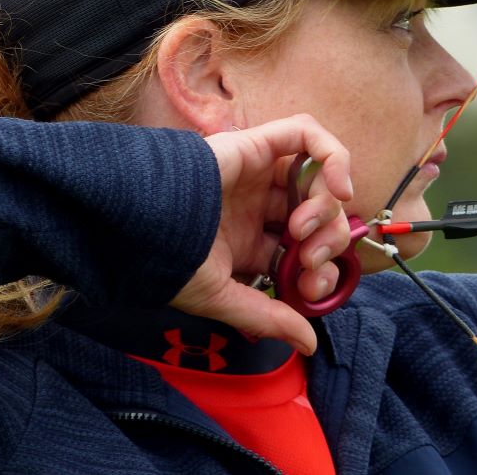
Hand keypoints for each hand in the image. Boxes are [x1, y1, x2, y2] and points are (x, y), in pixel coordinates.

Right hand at [170, 114, 352, 354]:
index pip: (302, 250)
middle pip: (317, 214)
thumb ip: (268, 317)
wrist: (140, 222)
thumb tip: (309, 343)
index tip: (312, 286)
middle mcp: (256, 204)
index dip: (320, 268)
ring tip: (303, 227)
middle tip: (310, 258)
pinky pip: (306, 133)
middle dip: (328, 240)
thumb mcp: (222, 297)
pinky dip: (332, 155)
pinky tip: (335, 186)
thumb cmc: (168, 259)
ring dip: (326, 205)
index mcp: (247, 240)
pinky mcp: (256, 144)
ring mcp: (258, 173)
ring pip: (316, 175)